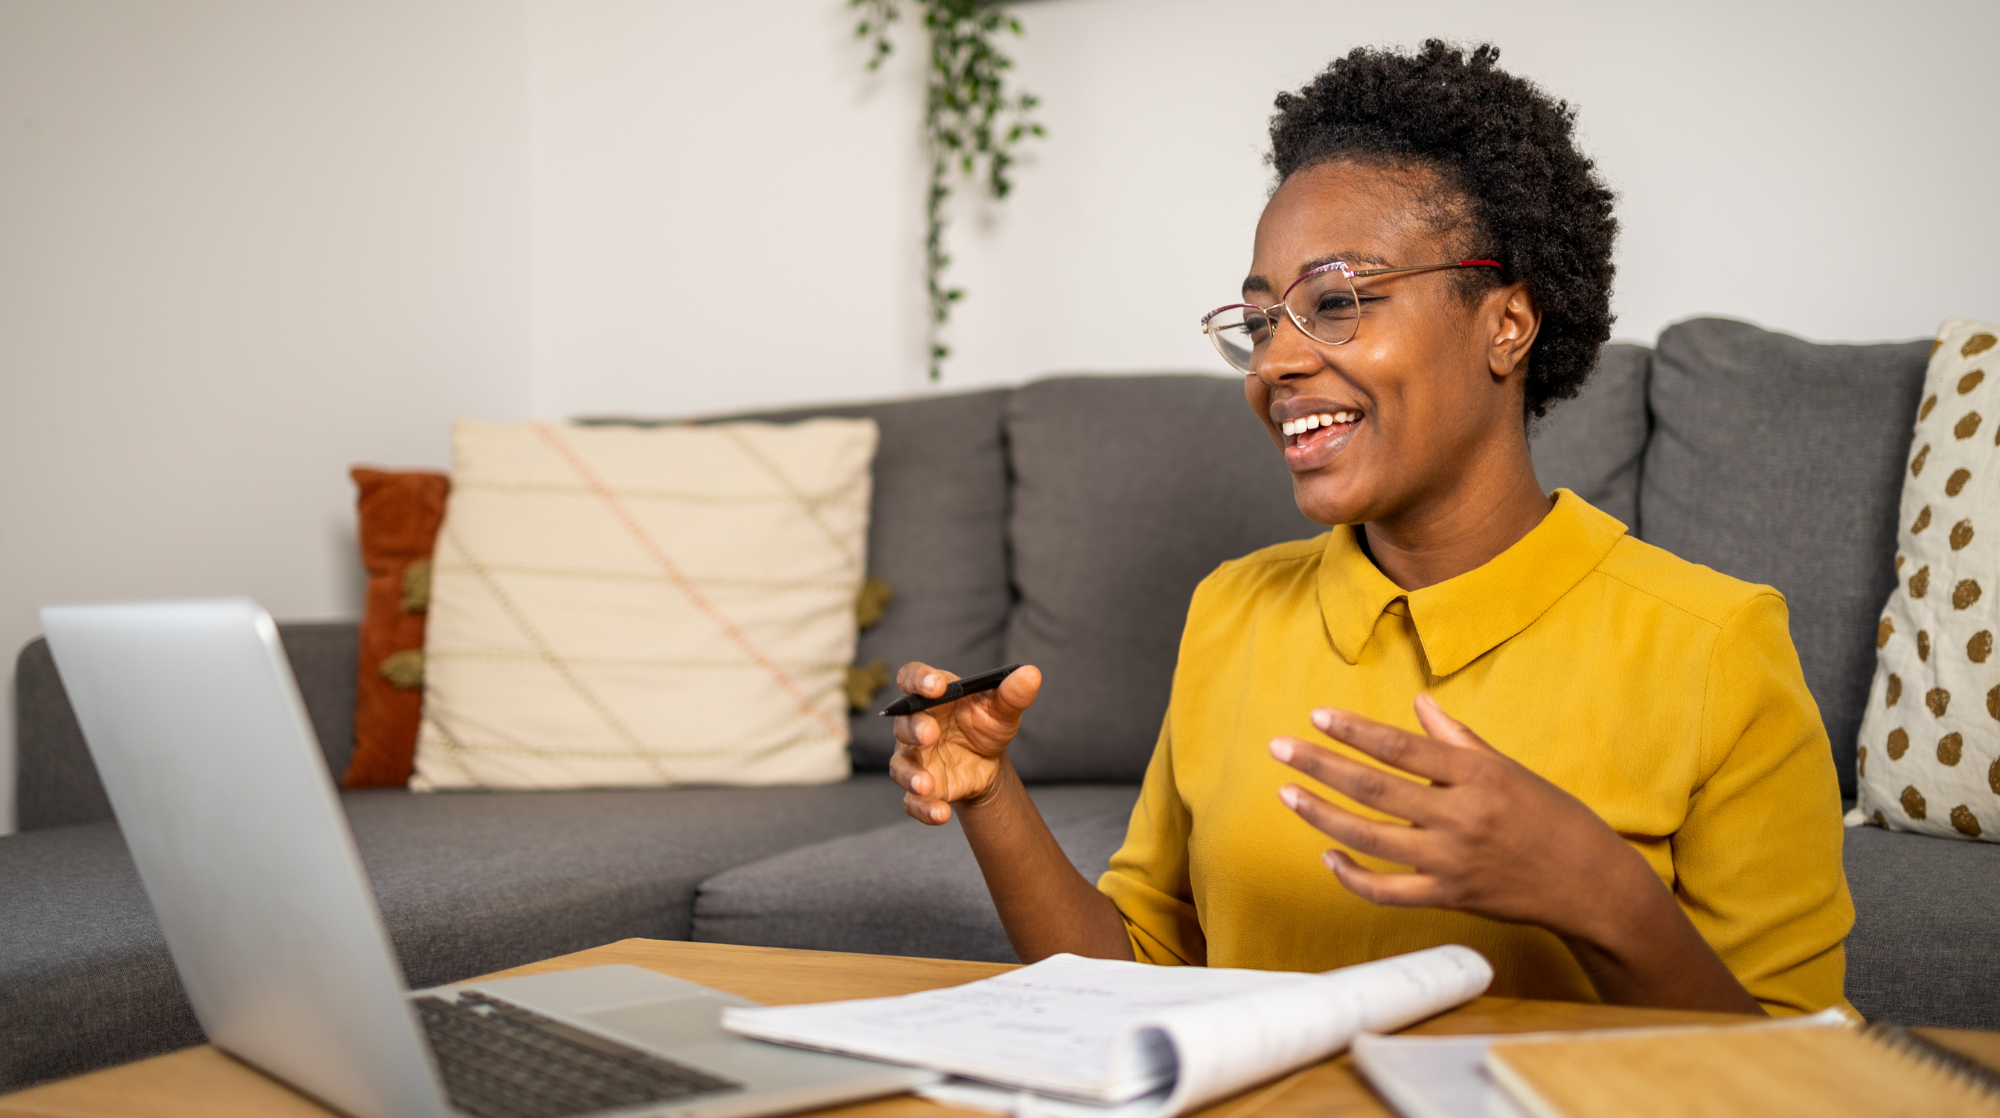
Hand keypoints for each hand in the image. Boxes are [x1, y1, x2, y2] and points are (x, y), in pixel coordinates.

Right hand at [889, 661, 1041, 825]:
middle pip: (903, 723)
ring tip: (926, 785)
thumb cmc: (986, 723)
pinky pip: (912, 801)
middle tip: (930, 734)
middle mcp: (914, 724)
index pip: (912, 678)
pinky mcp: (920, 788)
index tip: (937, 686)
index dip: (919, 679)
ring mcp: (915, 758)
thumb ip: (1013, 693)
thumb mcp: (1002, 709)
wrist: (988, 760)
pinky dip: (924, 809)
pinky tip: (941, 814)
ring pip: (901, 766)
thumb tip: (1031, 674)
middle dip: (914, 729)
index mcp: (931, 696)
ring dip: (911, 776)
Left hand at [1269, 693, 1653, 946]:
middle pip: (1374, 788)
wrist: (1591, 885)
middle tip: (1279, 748)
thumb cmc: (1552, 818)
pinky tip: (1327, 854)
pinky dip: (1352, 875)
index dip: (1355, 730)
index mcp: (1478, 776)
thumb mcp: (1510, 770)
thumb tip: (1418, 702)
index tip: (1317, 715)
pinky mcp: (1449, 897)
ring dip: (1321, 815)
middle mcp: (1462, 817)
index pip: (1401, 748)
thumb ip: (1458, 740)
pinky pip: (1387, 892)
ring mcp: (1452, 861)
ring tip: (1286, 794)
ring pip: (1370, 838)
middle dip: (1320, 766)